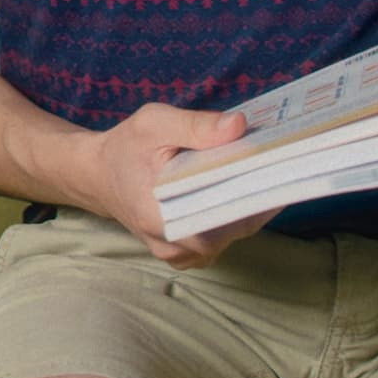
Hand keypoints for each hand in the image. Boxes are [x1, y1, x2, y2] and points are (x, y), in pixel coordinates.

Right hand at [81, 101, 270, 267]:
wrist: (100, 176)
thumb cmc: (126, 147)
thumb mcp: (153, 123)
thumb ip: (195, 126)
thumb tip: (240, 126)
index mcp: (161, 218)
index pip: (219, 222)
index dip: (251, 199)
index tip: (276, 173)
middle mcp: (172, 247)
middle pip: (230, 230)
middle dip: (254, 198)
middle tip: (277, 166)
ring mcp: (180, 255)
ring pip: (228, 237)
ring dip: (246, 207)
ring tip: (261, 174)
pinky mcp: (186, 253)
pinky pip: (219, 238)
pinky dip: (232, 215)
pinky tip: (240, 189)